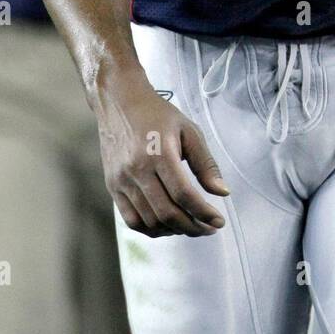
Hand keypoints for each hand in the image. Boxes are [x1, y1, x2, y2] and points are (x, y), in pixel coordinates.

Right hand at [94, 65, 229, 237]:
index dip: (203, 213)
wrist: (120, 102)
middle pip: (167, 213)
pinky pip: (131, 220)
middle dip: (192, 227)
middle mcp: (137, 169)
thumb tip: (222, 192)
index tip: (218, 221)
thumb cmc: (157, 114)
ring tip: (191, 226)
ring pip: (150, 220)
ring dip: (174, 230)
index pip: (184, 194)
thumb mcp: (188, 130)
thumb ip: (205, 163)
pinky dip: (151, 229)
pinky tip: (167, 225)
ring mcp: (122, 180)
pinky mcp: (112, 186)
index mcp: (159, 153)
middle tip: (208, 228)